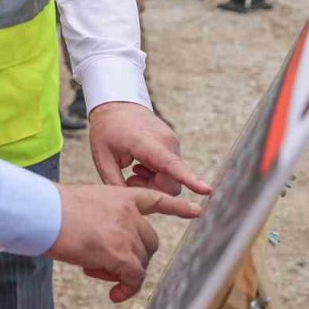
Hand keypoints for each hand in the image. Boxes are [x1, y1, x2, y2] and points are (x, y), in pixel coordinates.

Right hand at [47, 183, 199, 302]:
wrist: (44, 212)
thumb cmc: (52, 208)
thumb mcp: (83, 201)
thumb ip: (102, 216)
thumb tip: (103, 240)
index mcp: (119, 195)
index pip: (156, 199)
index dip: (178, 208)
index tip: (197, 211)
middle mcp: (129, 212)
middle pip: (150, 241)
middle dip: (134, 256)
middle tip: (107, 263)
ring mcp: (127, 232)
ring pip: (141, 261)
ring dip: (122, 272)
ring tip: (94, 269)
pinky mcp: (121, 253)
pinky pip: (134, 277)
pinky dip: (126, 288)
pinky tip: (114, 294)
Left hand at [88, 102, 212, 196]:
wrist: (116, 105)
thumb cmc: (107, 130)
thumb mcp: (102, 157)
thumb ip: (115, 182)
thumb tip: (130, 203)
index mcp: (146, 143)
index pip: (171, 165)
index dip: (189, 179)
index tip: (207, 190)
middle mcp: (166, 142)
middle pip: (171, 183)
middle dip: (153, 189)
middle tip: (130, 180)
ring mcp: (172, 143)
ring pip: (172, 179)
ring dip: (154, 182)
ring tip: (134, 170)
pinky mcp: (173, 146)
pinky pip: (171, 170)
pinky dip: (157, 174)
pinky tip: (140, 166)